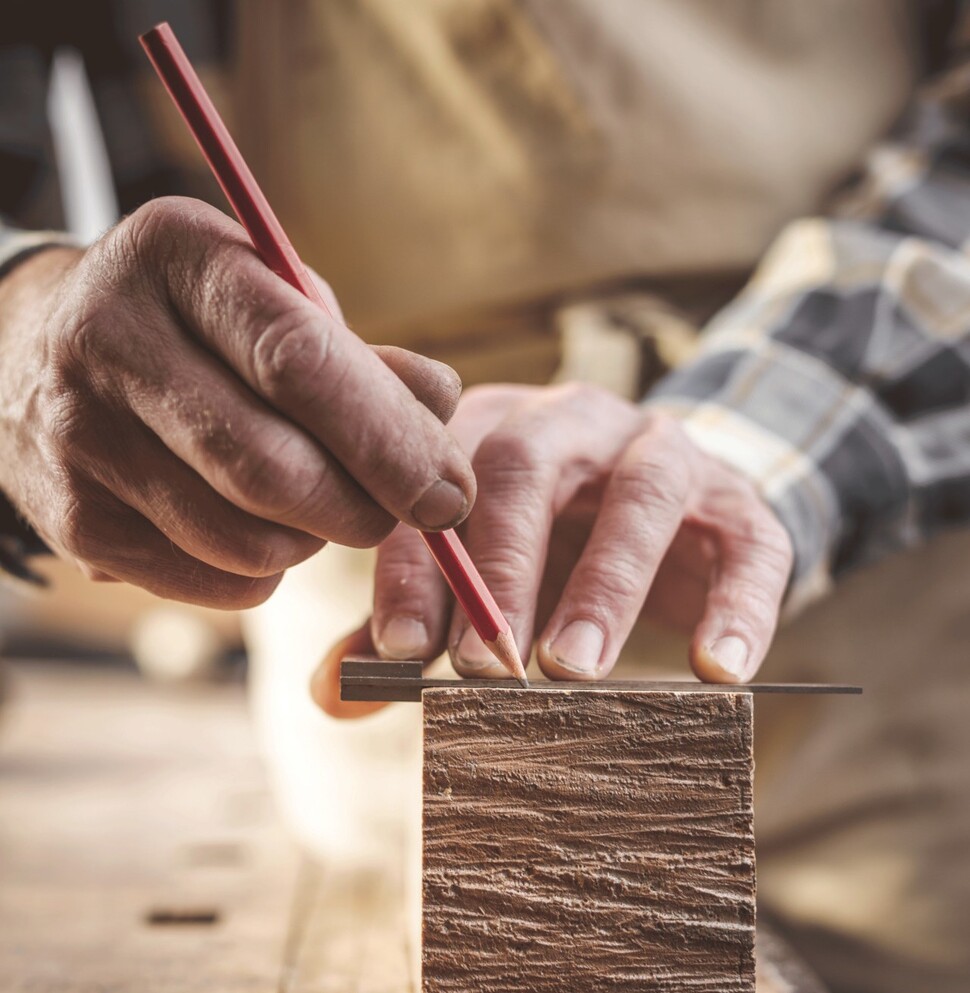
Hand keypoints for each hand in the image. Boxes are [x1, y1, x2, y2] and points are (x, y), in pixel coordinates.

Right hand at [0, 197, 473, 606]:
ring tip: (321, 505)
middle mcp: (108, 339)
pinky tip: (263, 530)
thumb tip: (442, 405)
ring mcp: (77, 436)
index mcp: (178, 257)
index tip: (451, 492)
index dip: (390, 440)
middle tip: (402, 511)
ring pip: (245, 538)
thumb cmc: (199, 325)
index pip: (298, 361)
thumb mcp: (279, 301)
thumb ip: (365, 357)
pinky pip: (212, 581)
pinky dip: (267, 573)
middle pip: (271, 467)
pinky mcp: (71, 520)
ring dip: (316, 541)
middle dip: (365, 509)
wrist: (43, 352)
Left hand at [313, 383, 792, 715]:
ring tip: (576, 668)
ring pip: (642, 496)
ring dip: (606, 585)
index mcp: (495, 427)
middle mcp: (577, 422)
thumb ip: (412, 618)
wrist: (676, 509)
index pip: (441, 482)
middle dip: (503, 572)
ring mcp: (665, 451)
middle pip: (532, 468)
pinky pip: (751, 545)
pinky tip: (719, 669)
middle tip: (484, 667)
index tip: (398, 649)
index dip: (417, 563)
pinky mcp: (741, 501)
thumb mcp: (478, 571)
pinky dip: (739, 605)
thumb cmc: (553, 542)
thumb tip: (333, 694)